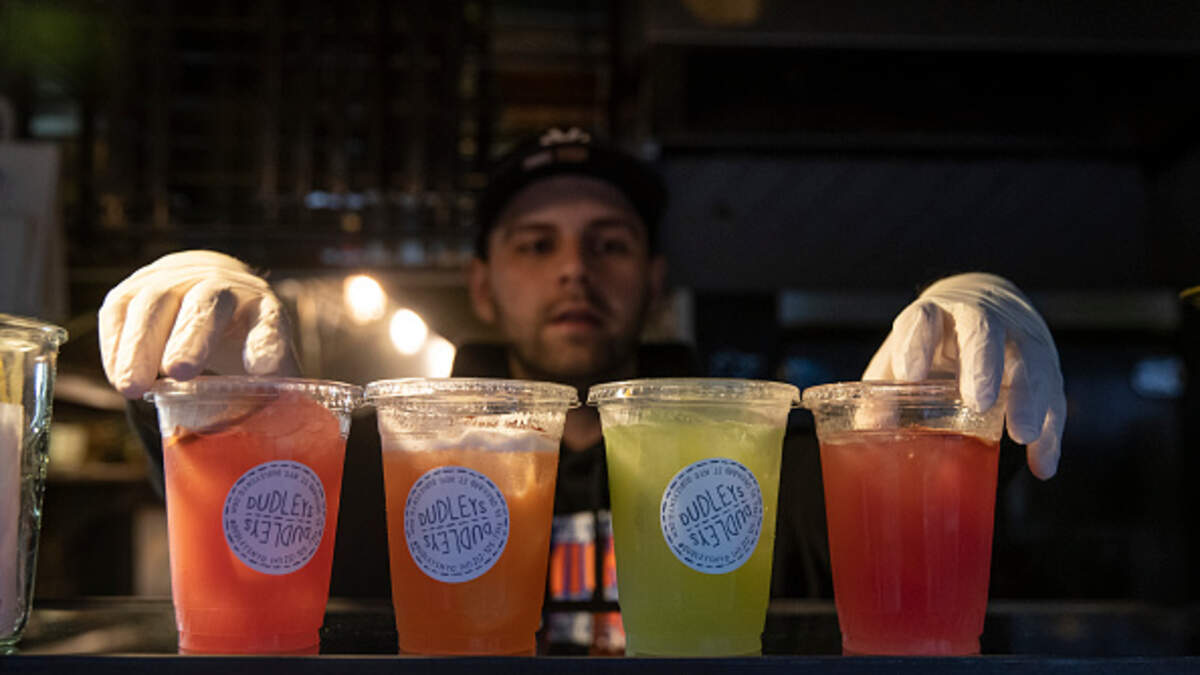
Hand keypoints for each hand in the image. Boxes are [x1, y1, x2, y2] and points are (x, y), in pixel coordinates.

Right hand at [98, 250, 298, 398]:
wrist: (204, 286)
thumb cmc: (238, 340)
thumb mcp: (263, 363)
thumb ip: (267, 396)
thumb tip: (267, 440)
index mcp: (262, 307)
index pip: (269, 320)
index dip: (267, 342)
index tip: (263, 370)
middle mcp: (221, 286)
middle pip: (208, 304)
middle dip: (193, 337)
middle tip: (180, 372)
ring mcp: (174, 281)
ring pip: (157, 303)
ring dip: (142, 345)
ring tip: (133, 388)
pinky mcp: (134, 289)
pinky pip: (120, 310)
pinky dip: (117, 344)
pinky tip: (118, 376)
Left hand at [863, 273, 1065, 478]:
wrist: (982, 304)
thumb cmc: (931, 343)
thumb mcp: (903, 358)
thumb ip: (885, 390)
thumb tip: (869, 427)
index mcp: (934, 316)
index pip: (924, 318)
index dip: (917, 342)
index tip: (911, 374)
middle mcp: (978, 320)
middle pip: (984, 330)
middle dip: (982, 364)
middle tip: (979, 401)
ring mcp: (1017, 338)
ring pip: (1030, 359)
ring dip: (1028, 397)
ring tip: (1023, 434)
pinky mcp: (1045, 362)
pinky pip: (1054, 394)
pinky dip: (1052, 431)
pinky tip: (1042, 463)